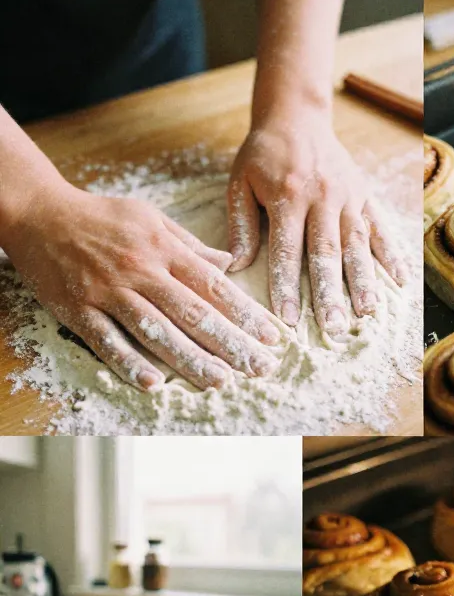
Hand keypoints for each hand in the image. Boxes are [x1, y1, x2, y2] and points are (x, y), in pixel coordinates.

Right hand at [2, 180, 283, 391]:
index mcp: (162, 248)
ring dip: (190, 359)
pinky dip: (129, 363)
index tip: (271, 337)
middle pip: (192, 312)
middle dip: (230, 343)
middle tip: (259, 369)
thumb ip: (189, 245)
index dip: (245, 313)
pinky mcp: (79, 308)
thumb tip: (229, 263)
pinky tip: (152, 384)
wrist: (39, 211)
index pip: (213, 285)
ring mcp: (108, 291)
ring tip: (220, 382)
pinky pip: (107, 340)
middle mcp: (140, 270)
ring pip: (155, 330)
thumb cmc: (101, 218)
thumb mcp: (150, 219)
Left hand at [227, 117, 404, 333]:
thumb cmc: (263, 155)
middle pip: (327, 253)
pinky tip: (399, 282)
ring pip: (357, 244)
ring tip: (367, 313)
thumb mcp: (240, 182)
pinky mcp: (365, 195)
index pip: (287, 251)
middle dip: (331, 294)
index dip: (287, 287)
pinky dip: (392, 255)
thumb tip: (235, 266)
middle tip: (334, 329)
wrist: (296, 115)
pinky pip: (381, 228)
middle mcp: (322, 197)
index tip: (288, 321)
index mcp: (287, 196)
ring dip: (364, 281)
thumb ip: (240, 224)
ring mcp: (348, 196)